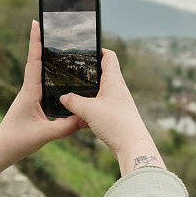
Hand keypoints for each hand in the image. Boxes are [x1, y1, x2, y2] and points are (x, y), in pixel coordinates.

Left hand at [0, 20, 84, 177]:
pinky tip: (59, 74)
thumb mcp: (45, 134)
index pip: (34, 62)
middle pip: (36, 61)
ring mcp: (30, 96)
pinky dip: (49, 74)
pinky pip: (42, 83)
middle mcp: (29, 90)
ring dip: (46, 57)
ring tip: (57, 43)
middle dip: (42, 42)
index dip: (35, 41)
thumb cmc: (18, 141)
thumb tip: (87, 117)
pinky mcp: (32, 103)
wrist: (1, 151)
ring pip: (39, 71)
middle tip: (50, 25)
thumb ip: (67, 126)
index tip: (36, 23)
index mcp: (29, 92)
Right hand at [60, 49, 163, 175]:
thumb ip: (73, 101)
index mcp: (114, 81)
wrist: (132, 146)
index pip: (109, 57)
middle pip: (104, 74)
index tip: (86, 49)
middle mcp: (118, 89)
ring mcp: (118, 103)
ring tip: (73, 94)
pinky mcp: (117, 116)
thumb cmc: (115, 123)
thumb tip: (63, 97)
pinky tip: (80, 116)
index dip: (99, 50)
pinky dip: (91, 109)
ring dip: (89, 93)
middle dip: (89, 73)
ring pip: (101, 92)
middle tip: (74, 72)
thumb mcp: (89, 110)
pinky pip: (101, 107)